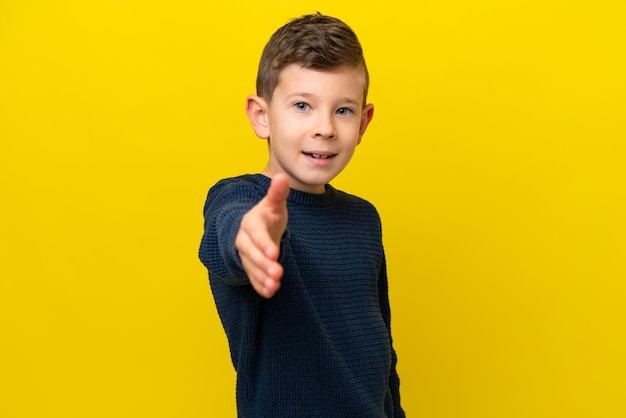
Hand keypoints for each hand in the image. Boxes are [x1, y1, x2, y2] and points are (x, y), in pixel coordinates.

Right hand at [235, 173, 289, 297]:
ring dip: (262, 278)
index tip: (275, 254)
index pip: (256, 234)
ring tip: (274, 286)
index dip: (264, 244)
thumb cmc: (268, 215)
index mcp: (251, 223)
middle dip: (263, 264)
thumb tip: (282, 177)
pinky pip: (252, 278)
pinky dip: (260, 286)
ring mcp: (246, 255)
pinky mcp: (250, 267)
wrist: (257, 227)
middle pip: (251, 254)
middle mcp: (245, 240)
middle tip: (277, 274)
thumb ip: (278, 193)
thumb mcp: (274, 204)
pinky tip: (270, 292)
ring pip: (251, 268)